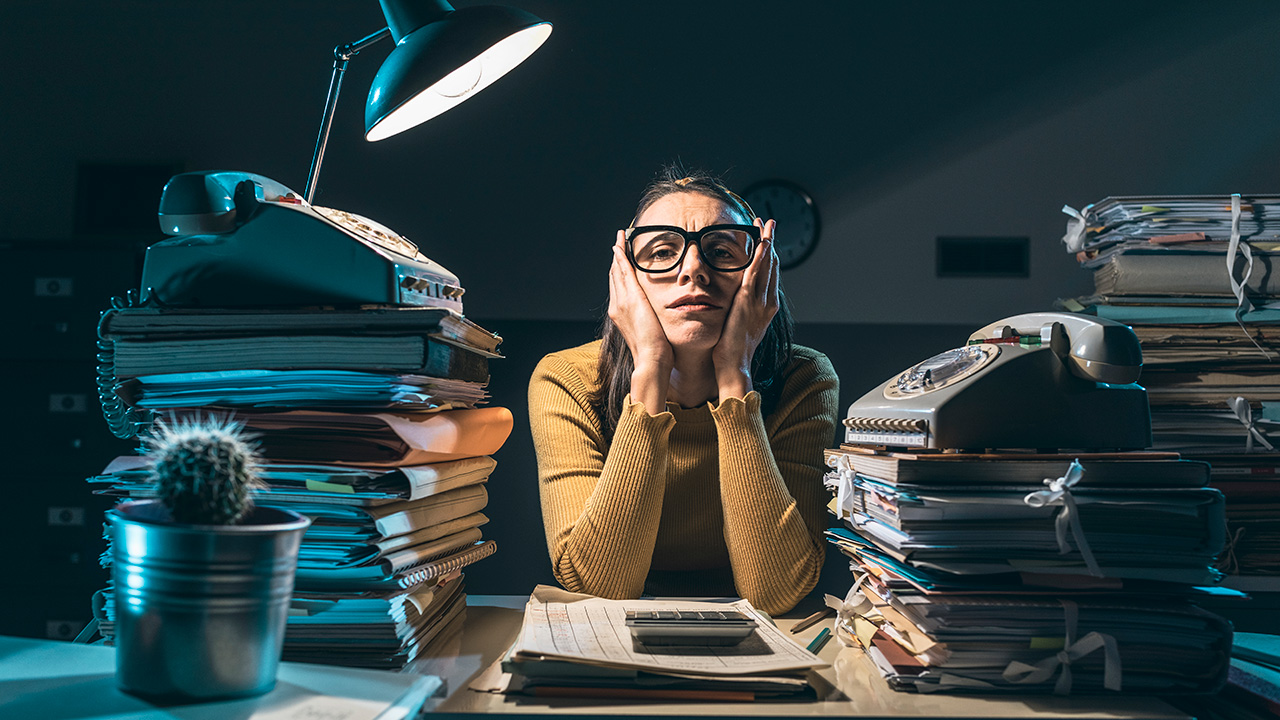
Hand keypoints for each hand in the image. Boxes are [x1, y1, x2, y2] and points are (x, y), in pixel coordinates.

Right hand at [610, 230, 673, 411]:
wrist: (651, 362)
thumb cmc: (655, 354)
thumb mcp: (651, 333)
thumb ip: (650, 322)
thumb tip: (656, 319)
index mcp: (621, 315)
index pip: (619, 287)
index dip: (619, 271)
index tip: (621, 258)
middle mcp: (617, 307)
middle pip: (614, 276)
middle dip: (616, 258)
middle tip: (618, 241)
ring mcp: (621, 302)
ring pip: (617, 271)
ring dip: (618, 254)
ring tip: (619, 239)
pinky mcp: (631, 299)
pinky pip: (624, 273)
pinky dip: (622, 258)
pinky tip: (622, 247)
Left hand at [712, 218, 779, 399]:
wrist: (734, 365)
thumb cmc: (732, 350)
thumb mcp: (739, 324)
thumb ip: (740, 309)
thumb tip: (734, 301)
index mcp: (765, 306)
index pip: (770, 274)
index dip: (769, 254)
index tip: (766, 238)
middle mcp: (767, 301)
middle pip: (772, 265)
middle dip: (770, 242)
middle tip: (769, 224)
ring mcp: (759, 301)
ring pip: (766, 265)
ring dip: (767, 243)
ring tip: (766, 225)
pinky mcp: (747, 301)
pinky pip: (755, 274)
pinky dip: (759, 257)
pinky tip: (761, 243)